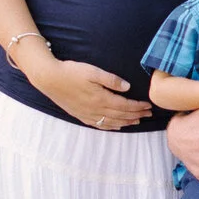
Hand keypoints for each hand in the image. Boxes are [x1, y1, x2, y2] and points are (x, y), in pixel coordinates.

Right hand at [23, 55, 148, 131]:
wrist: (49, 79)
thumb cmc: (71, 72)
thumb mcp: (93, 71)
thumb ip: (111, 80)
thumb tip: (127, 87)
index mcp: (101, 99)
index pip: (125, 106)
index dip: (138, 106)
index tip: (148, 105)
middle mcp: (96, 110)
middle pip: (121, 116)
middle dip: (136, 115)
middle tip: (148, 114)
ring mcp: (88, 114)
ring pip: (112, 123)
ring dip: (126, 122)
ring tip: (137, 120)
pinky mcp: (80, 115)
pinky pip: (99, 125)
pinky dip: (111, 127)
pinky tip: (116, 126)